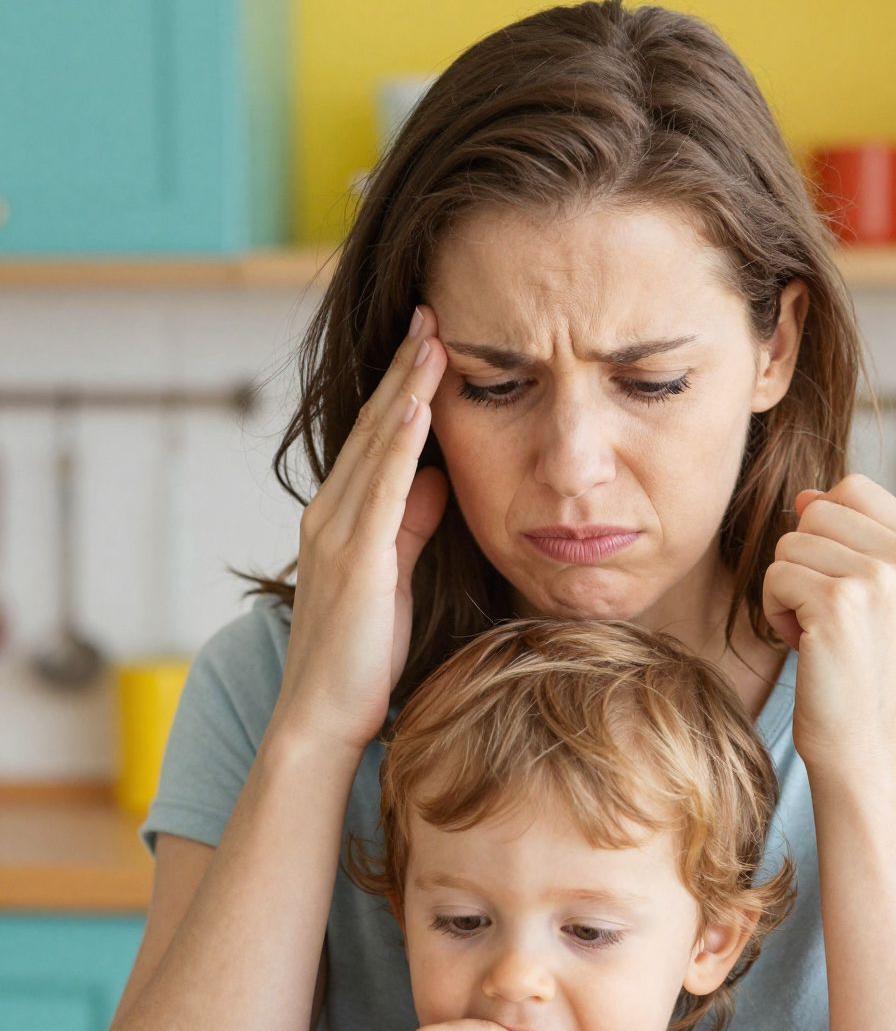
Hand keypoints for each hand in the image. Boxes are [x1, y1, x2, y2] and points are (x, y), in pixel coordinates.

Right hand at [274, 304, 450, 753]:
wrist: (322, 717)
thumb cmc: (361, 662)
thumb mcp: (396, 578)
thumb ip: (412, 526)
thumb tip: (437, 478)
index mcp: (338, 520)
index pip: (373, 441)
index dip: (401, 390)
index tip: (430, 344)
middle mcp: (328, 516)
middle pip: (370, 427)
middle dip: (403, 369)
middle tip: (431, 314)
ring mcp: (337, 533)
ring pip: (374, 445)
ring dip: (406, 388)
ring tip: (433, 338)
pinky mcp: (355, 558)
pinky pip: (381, 486)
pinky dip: (399, 440)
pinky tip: (420, 403)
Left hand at [761, 472, 895, 777]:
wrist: (867, 745)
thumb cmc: (863, 670)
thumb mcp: (876, 594)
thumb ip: (851, 537)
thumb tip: (807, 494)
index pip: (852, 488)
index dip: (828, 532)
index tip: (845, 587)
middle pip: (816, 510)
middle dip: (805, 560)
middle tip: (831, 615)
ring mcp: (877, 578)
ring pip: (790, 543)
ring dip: (789, 589)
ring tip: (820, 632)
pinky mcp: (837, 604)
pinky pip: (775, 576)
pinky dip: (776, 612)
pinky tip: (806, 646)